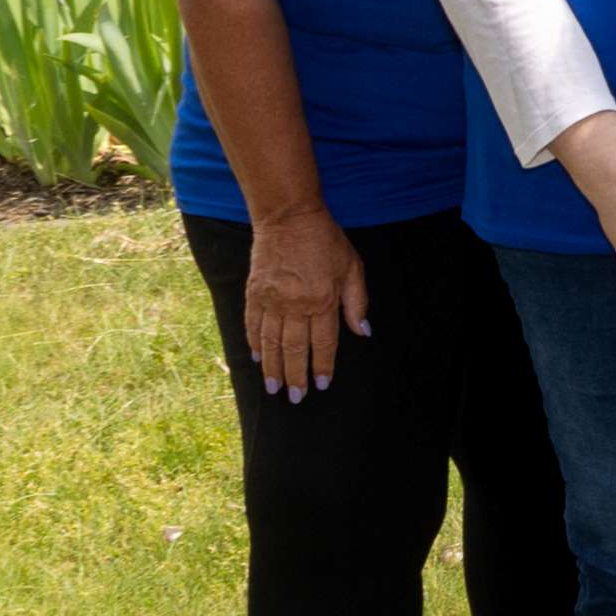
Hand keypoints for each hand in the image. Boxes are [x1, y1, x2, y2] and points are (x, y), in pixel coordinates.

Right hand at [239, 206, 369, 399]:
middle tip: (295, 398)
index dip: (322, 366)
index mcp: (322, 299)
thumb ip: (357, 302)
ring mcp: (271, 299)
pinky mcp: (254, 292)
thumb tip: (363, 332)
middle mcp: (295, 304)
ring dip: (272, 368)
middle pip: (295, 349)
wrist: (288, 217)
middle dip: (295, 376)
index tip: (320, 385)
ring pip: (271, 342)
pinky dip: (253, 343)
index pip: (323, 343)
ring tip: (273, 388)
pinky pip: (252, 324)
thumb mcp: (352, 267)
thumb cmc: (325, 241)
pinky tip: (256, 359)